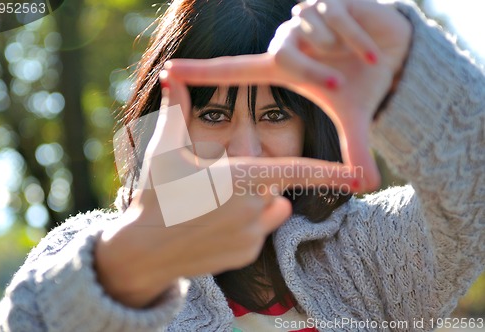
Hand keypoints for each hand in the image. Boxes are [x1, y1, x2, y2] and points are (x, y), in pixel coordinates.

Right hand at [95, 72, 358, 307]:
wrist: (143, 250)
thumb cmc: (155, 195)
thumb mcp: (164, 149)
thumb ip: (175, 111)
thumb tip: (169, 77)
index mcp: (239, 177)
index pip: (295, 173)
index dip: (328, 172)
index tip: (357, 175)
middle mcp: (252, 208)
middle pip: (275, 190)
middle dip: (258, 185)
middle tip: (219, 189)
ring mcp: (250, 236)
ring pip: (271, 214)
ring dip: (256, 208)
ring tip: (218, 209)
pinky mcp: (245, 257)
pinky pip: (257, 237)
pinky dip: (244, 231)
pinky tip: (213, 230)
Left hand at [166, 0, 411, 191]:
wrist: (398, 54)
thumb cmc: (366, 84)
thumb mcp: (355, 118)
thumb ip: (355, 149)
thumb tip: (367, 187)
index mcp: (283, 70)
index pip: (233, 71)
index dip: (202, 73)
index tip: (169, 71)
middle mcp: (289, 41)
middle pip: (284, 54)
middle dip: (314, 70)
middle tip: (339, 84)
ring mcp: (306, 18)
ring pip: (311, 31)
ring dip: (341, 49)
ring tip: (361, 60)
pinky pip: (336, 14)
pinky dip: (358, 37)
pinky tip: (372, 49)